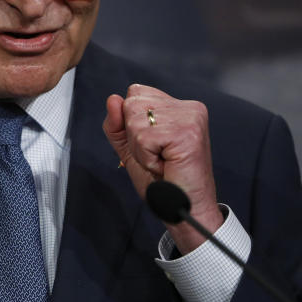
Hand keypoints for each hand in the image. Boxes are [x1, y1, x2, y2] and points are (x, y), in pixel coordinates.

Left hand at [102, 84, 223, 252]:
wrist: (182, 209)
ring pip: (135, 121)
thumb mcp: (131, 148)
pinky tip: (165, 165)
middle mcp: (187, 107)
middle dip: (134, 136)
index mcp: (178, 106)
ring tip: (162, 161)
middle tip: (158, 156)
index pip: (135, 93)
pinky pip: (143, 138)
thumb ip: (117, 124)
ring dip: (141, 149)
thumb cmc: (162, 181)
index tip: (153, 145)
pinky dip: (147, 158)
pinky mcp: (187, 133)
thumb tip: (112, 99)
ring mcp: (189, 118)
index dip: (131, 123)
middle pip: (132, 103)